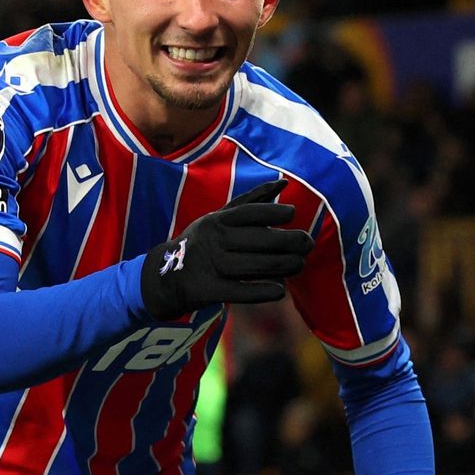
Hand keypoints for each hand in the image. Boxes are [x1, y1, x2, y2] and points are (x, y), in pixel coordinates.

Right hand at [140, 178, 313, 320]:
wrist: (167, 276)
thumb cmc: (204, 241)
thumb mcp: (220, 217)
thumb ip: (252, 201)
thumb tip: (283, 183)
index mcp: (217, 220)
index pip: (249, 213)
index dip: (274, 212)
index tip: (292, 213)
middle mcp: (214, 240)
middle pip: (259, 240)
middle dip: (290, 241)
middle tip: (307, 243)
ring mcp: (212, 265)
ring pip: (255, 266)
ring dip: (284, 265)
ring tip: (300, 264)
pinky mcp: (210, 290)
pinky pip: (241, 292)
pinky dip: (263, 291)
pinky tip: (281, 290)